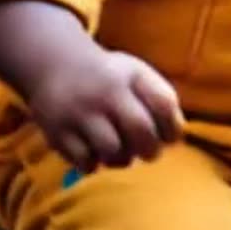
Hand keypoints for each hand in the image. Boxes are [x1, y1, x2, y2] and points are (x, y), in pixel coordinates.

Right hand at [27, 47, 184, 172]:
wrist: (55, 65)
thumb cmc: (109, 78)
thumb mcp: (136, 74)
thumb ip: (159, 99)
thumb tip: (174, 138)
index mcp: (132, 75)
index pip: (164, 104)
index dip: (173, 126)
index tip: (170, 136)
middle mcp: (106, 92)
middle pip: (140, 129)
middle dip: (151, 149)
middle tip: (149, 152)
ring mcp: (79, 112)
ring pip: (112, 150)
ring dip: (122, 159)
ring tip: (121, 153)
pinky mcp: (58, 132)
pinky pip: (84, 162)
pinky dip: (94, 164)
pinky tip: (95, 154)